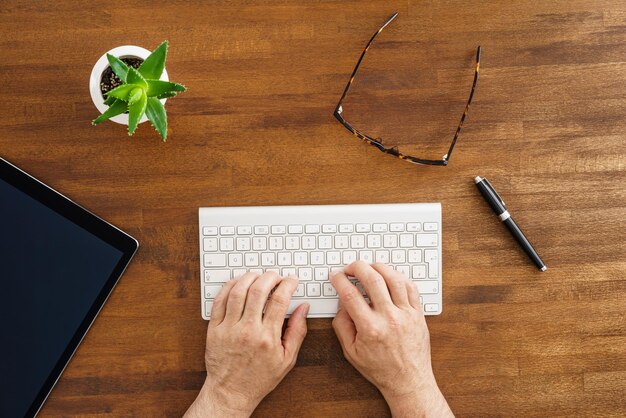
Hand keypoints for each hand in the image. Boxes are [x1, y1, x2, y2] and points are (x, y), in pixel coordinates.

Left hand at [185, 272, 308, 417]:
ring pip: (238, 292)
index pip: (280, 300)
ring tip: (257, 276)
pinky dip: (229, 287)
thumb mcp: (287, 359)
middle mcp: (247, 331)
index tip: (291, 280)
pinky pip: (219, 301)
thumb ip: (297, 331)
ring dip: (249, 278)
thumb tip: (303, 308)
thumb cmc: (259, 378)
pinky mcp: (214, 329)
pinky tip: (238, 283)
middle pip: (258, 291)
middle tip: (275, 275)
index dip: (288, 284)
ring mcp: (229, 329)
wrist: (231, 392)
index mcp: (268, 338)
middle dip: (270, 277)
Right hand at [330, 262, 452, 417]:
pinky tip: (390, 276)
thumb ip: (342, 325)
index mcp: (370, 328)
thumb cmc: (380, 369)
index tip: (336, 277)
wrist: (409, 381)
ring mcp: (406, 314)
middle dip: (357, 267)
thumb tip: (341, 304)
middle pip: (372, 279)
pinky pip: (411, 287)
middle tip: (351, 268)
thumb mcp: (351, 352)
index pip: (350, 294)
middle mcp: (389, 318)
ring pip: (394, 278)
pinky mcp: (418, 314)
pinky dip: (399, 277)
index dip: (340, 280)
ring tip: (370, 267)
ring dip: (379, 267)